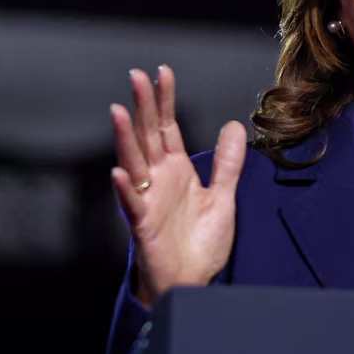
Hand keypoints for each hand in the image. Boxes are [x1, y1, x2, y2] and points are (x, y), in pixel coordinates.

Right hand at [110, 65, 246, 307]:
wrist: (193, 281)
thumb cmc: (200, 243)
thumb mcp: (223, 197)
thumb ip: (227, 164)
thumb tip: (234, 125)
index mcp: (176, 171)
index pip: (167, 127)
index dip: (164, 100)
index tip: (162, 72)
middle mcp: (158, 181)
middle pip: (147, 136)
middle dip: (142, 107)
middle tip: (136, 76)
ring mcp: (148, 201)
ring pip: (133, 163)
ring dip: (125, 139)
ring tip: (119, 112)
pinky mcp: (143, 226)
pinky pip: (132, 205)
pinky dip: (126, 189)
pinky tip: (120, 171)